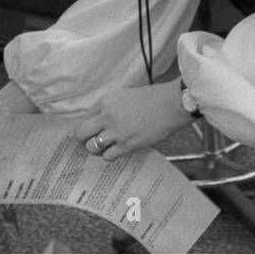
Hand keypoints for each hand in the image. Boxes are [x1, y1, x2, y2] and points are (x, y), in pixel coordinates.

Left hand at [75, 80, 192, 160]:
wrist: (173, 104)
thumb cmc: (154, 98)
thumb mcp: (126, 96)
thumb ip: (111, 108)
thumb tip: (100, 122)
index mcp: (107, 101)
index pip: (85, 117)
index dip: (87, 125)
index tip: (90, 131)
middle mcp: (108, 116)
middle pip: (81, 133)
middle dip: (83, 139)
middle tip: (89, 141)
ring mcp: (117, 131)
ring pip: (91, 147)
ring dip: (96, 149)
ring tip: (105, 147)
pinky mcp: (127, 145)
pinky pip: (107, 156)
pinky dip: (109, 155)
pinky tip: (117, 150)